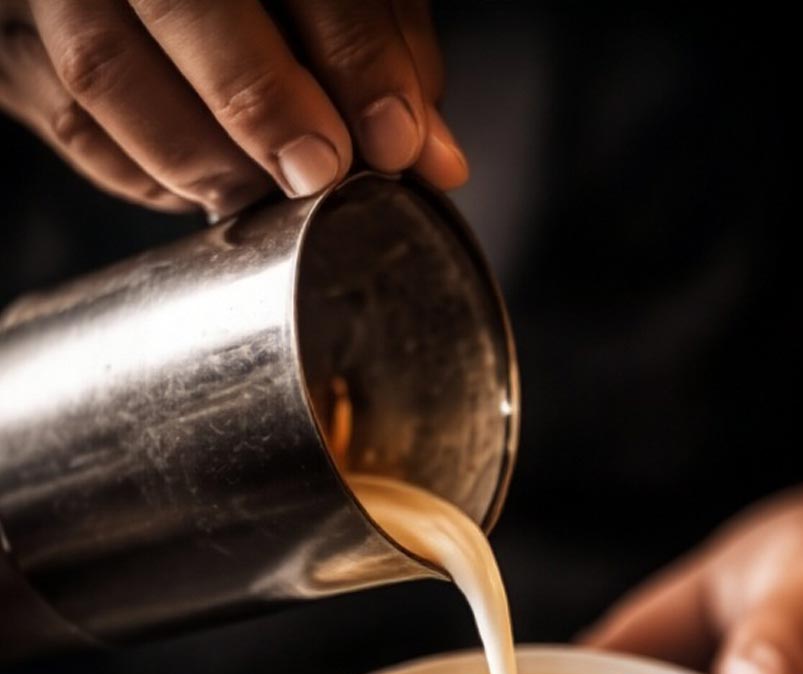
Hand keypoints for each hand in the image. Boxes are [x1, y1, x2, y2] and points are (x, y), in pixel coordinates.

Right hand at [0, 0, 465, 215]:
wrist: (148, 3)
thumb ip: (379, 48)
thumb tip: (432, 157)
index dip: (352, 53)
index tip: (396, 139)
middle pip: (180, 2)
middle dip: (261, 103)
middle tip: (318, 172)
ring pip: (106, 73)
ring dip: (204, 159)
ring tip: (266, 196)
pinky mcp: (13, 51)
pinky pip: (72, 124)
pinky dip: (150, 175)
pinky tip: (207, 187)